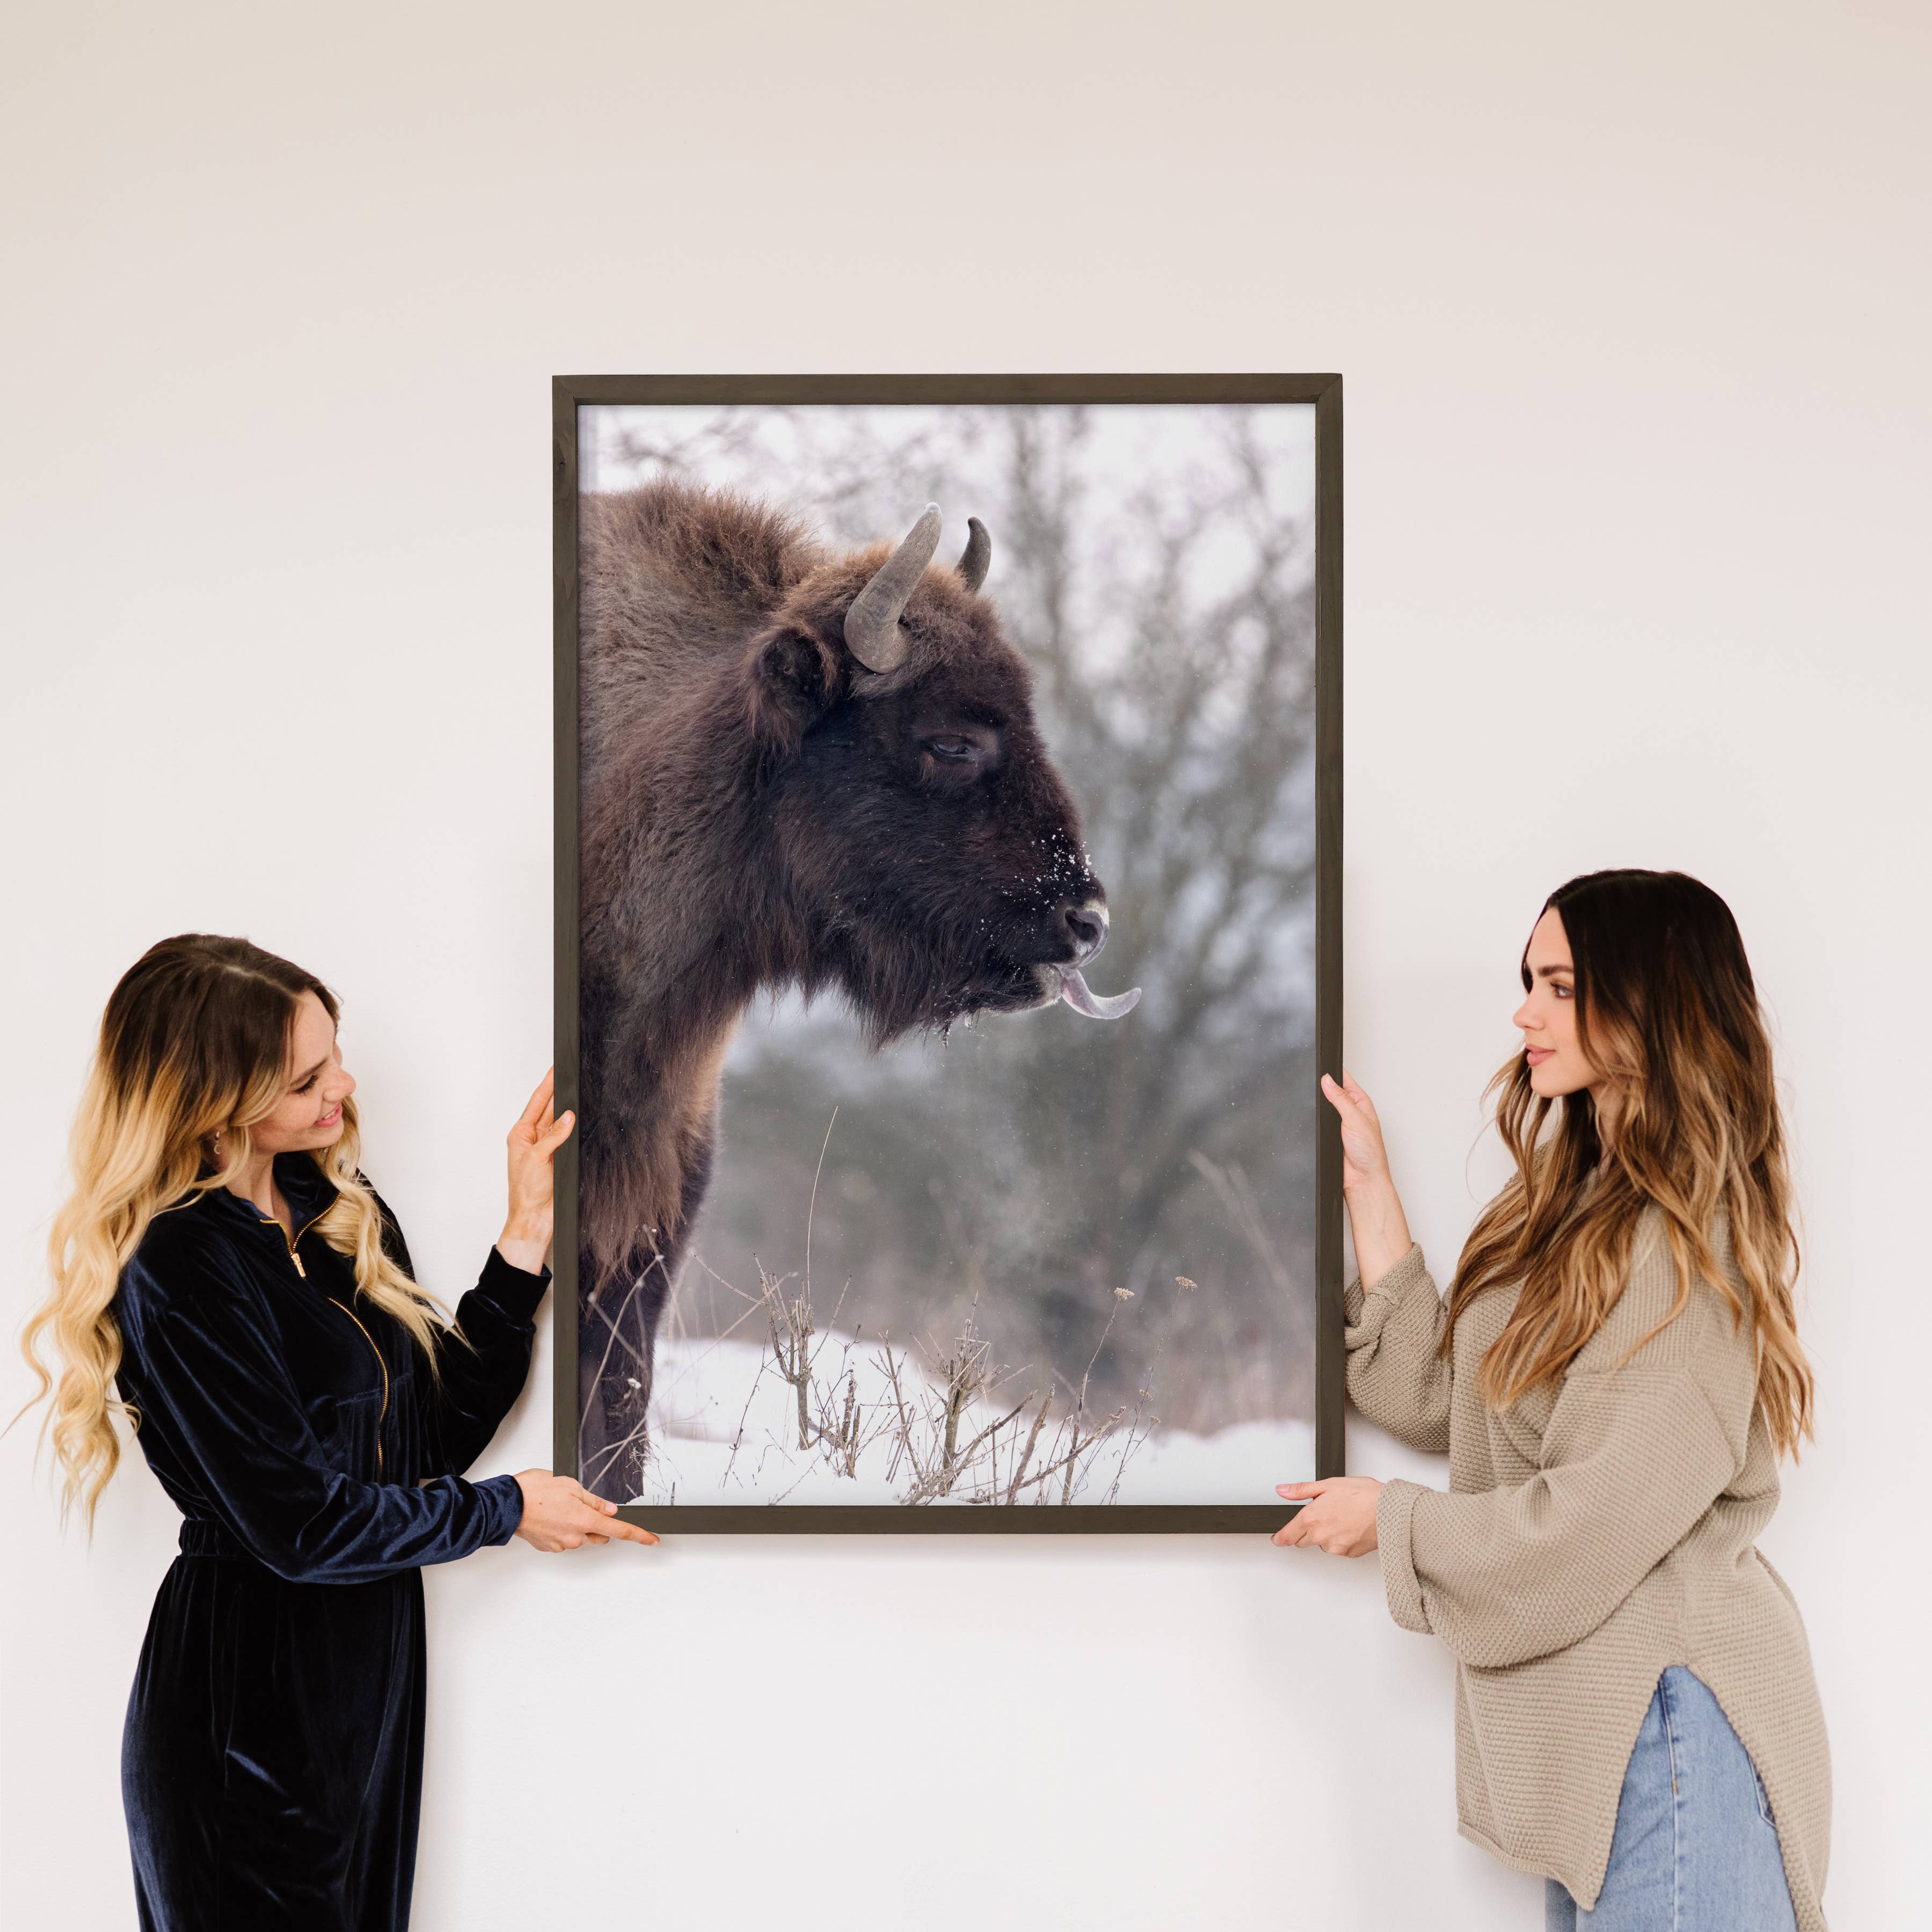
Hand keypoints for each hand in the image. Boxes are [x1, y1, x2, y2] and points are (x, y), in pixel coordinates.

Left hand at [498, 1070, 573, 1274]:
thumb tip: (568, 1116)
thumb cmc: (526, 1193)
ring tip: (581, 1091)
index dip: (547, 1085)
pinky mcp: (561, 1158)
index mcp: (521, 1135)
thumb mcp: (537, 1159)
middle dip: (560, 1092)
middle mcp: (534, 1139)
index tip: (556, 1069)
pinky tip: (584, 1119)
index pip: (537, 1103)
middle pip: (550, 1108)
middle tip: (572, 1075)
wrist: (535, 1219)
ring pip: (562, 1122)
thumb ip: (554, 1136)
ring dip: (570, 1109)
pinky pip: (570, 1137)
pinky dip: (577, 1128)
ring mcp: (549, 1148)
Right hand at [511, 1469, 659, 1551]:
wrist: (506, 1504)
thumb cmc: (534, 1491)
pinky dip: (562, 1529)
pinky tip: (550, 1515)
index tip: (652, 1540)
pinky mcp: (548, 1547)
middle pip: (599, 1534)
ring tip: (558, 1506)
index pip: (619, 1529)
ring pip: (580, 1537)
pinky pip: (564, 1539)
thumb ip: (593, 1500)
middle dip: (597, 1522)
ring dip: (577, 1524)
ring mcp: (561, 1544)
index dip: (638, 1535)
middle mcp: (575, 1537)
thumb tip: (609, 1509)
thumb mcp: (571, 1485)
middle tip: (580, 1504)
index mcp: (585, 1520)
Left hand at [1271, 1477, 1381, 1556]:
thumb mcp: (1328, 1485)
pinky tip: (1351, 1526)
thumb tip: (1282, 1490)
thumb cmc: (1363, 1495)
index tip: (1277, 1539)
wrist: (1390, 1511)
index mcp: (1311, 1519)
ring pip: (1322, 1545)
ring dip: (1325, 1535)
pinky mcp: (1349, 1554)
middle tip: (1320, 1517)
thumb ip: (1301, 1490)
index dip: (1280, 1538)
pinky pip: (1339, 1549)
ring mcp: (1336, 1548)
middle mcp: (1321, 1537)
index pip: (1287, 1536)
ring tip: (1341, 1517)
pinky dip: (1341, 1540)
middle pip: (1303, 1541)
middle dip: (1306, 1531)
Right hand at [1320, 1069, 1412, 1289]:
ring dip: (1317, 1105)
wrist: (1362, 1181)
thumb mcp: (1356, 1119)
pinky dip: (1313, 1120)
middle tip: (1311, 1078)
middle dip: (1322, 1086)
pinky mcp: (1328, 1137)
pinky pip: (1317, 1124)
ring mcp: (1338, 1125)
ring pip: (1323, 1108)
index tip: (1322, 1063)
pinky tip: (1309, 1118)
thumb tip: (1327, 1080)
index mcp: (1361, 1104)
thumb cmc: (1370, 1154)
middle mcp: (1350, 1113)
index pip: (1345, 1080)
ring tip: (1309, 1098)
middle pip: (1332, 1092)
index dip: (1334, 1072)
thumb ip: (1340, 1099)